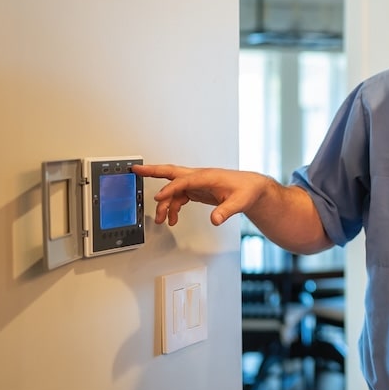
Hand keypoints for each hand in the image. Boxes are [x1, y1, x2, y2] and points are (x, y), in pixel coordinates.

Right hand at [132, 164, 273, 226]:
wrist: (252, 188)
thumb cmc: (247, 190)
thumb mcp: (239, 202)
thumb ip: (227, 211)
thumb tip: (216, 220)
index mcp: (207, 176)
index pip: (184, 180)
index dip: (170, 189)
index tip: (159, 198)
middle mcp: (199, 177)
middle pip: (171, 172)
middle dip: (152, 171)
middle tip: (135, 169)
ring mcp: (197, 183)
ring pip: (174, 189)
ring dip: (165, 203)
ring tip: (160, 219)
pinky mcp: (198, 190)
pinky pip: (180, 197)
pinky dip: (174, 207)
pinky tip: (173, 218)